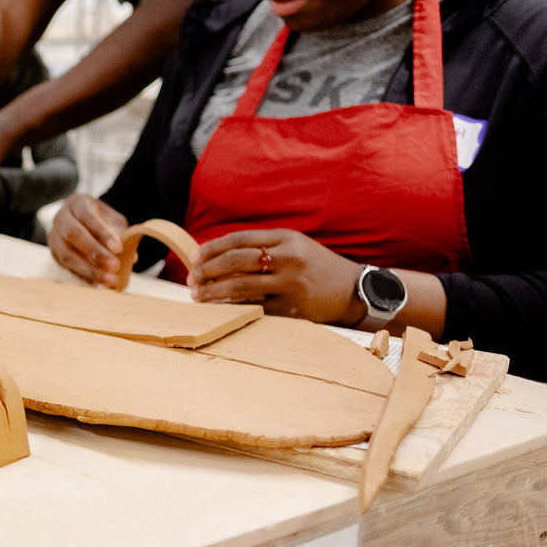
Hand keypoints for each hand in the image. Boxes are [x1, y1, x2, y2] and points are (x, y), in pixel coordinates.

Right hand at [49, 195, 128, 285]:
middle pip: (73, 234)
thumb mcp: (113, 221)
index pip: (87, 216)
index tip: (118, 248)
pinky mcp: (55, 255)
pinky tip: (99, 285)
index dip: (102, 233)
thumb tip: (132, 257)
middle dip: (95, 253)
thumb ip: (122, 235)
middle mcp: (61, 218)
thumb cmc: (101, 221)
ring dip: (89, 269)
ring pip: (67, 255)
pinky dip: (84, 278)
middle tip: (115, 266)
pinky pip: (67, 268)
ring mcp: (54, 237)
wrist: (82, 222)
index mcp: (77, 203)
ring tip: (109, 280)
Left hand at [188, 229, 364, 324]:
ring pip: (241, 286)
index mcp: (285, 238)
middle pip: (236, 261)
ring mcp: (291, 284)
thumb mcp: (293, 245)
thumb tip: (217, 255)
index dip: (211, 249)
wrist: (354, 289)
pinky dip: (233, 307)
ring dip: (213, 292)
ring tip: (198, 296)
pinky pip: (254, 307)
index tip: (193, 258)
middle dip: (208, 270)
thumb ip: (261, 246)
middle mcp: (288, 258)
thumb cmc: (315, 266)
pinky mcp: (293, 308)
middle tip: (192, 279)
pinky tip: (219, 309)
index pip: (238, 240)